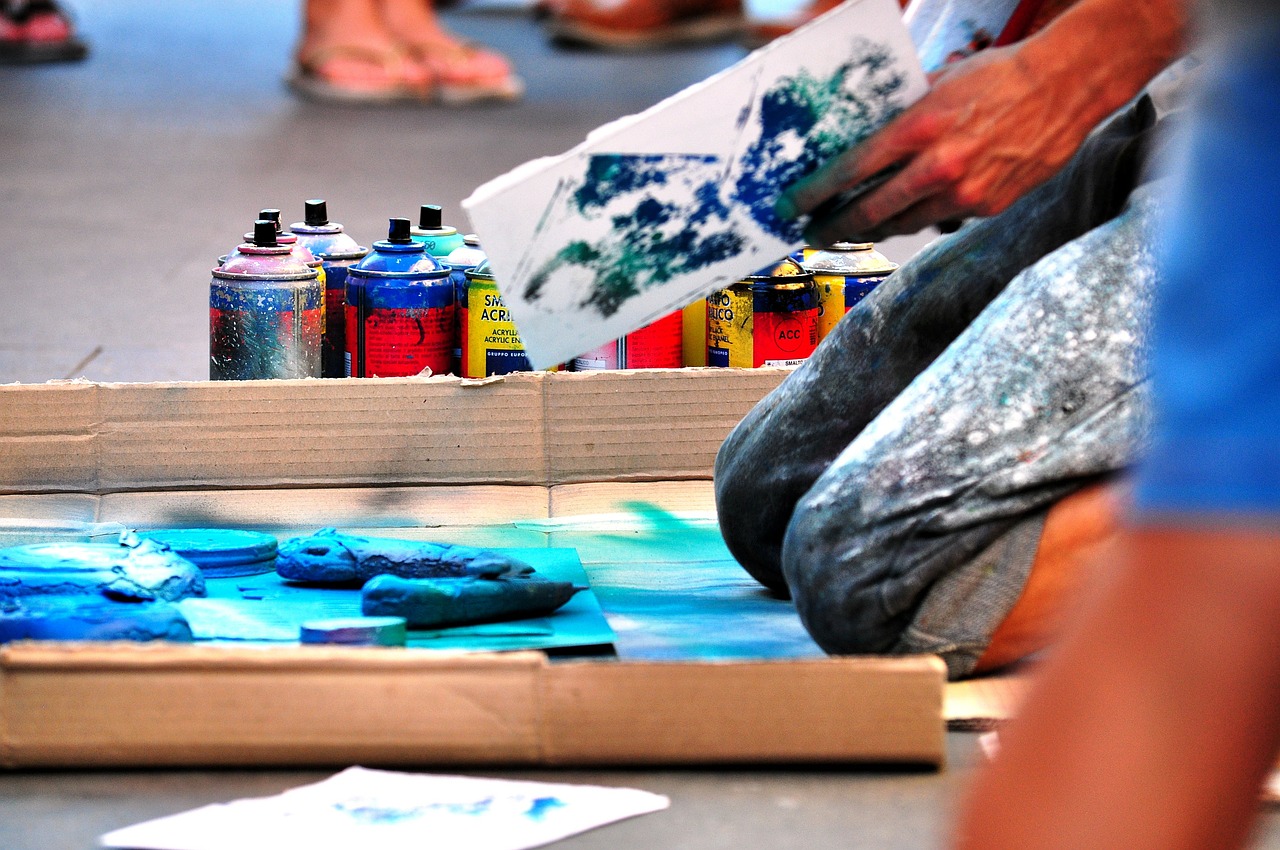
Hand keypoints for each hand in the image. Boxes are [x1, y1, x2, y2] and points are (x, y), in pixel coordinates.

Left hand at [777, 43, 1094, 244]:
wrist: (1068, 85)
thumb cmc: (1002, 76)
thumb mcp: (939, 85)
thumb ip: (902, 117)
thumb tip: (864, 141)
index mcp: (920, 129)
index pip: (849, 171)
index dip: (814, 194)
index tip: (790, 205)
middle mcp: (939, 167)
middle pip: (868, 213)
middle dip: (832, 227)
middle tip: (811, 232)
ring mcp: (964, 193)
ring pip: (902, 224)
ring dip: (872, 228)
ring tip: (851, 227)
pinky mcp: (987, 207)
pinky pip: (939, 218)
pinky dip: (920, 215)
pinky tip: (909, 209)